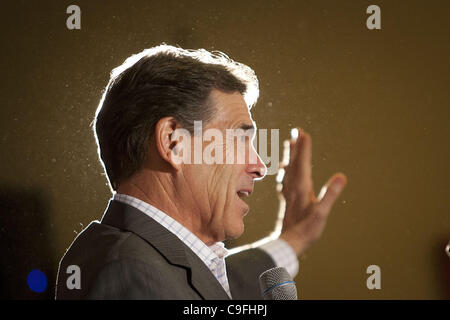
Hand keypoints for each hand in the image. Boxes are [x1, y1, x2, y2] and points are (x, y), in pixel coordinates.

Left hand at [277, 128, 346, 255]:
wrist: (289, 242)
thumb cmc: (307, 229)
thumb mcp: (322, 213)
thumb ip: (331, 194)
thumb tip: (342, 176)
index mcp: (301, 187)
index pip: (303, 163)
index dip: (304, 148)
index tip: (304, 133)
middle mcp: (293, 187)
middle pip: (294, 162)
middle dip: (296, 146)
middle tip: (297, 131)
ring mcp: (289, 192)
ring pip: (288, 169)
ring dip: (290, 155)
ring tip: (290, 143)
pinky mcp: (287, 199)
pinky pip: (285, 179)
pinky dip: (286, 170)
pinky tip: (285, 170)